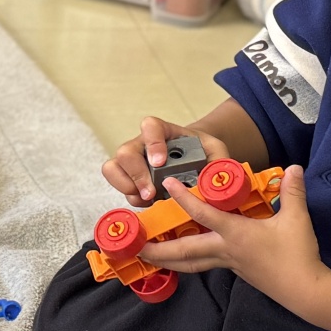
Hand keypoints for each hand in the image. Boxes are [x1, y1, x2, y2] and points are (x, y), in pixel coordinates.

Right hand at [104, 116, 230, 204]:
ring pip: (113, 169)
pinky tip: (149, 203)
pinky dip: (131, 198)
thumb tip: (211, 180)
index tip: (160, 163)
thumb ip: (217, 162)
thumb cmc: (204, 153)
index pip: (150, 127)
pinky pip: (119, 187)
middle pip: (125, 152)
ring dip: (126, 186)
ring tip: (147, 199)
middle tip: (151, 192)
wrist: (197, 162)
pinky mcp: (130, 179)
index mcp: (164, 132)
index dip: (152, 143)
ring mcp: (133, 162)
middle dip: (136, 175)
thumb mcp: (216, 152)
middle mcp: (143, 144)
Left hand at [142, 165, 327, 309]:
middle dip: (158, 249)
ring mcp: (229, 263)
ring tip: (149, 256)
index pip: (203, 213)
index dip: (184, 198)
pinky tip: (184, 259)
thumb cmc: (297, 254)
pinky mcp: (236, 271)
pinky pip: (205, 265)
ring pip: (191, 263)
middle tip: (135, 246)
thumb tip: (294, 167)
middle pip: (184, 250)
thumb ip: (292, 191)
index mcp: (235, 233)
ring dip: (168, 260)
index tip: (168, 185)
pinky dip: (189, 262)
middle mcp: (225, 249)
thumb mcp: (296, 219)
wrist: (304, 290)